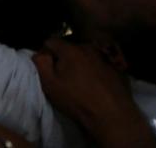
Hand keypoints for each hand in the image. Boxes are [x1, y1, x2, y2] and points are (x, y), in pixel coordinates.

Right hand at [32, 38, 155, 147]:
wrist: (111, 113)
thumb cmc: (77, 99)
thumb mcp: (50, 84)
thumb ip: (41, 63)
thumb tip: (39, 53)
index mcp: (70, 49)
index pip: (51, 41)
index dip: (45, 53)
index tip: (47, 68)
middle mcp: (88, 47)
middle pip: (69, 48)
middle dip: (64, 58)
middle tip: (64, 77)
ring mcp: (104, 55)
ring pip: (86, 55)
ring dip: (81, 63)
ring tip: (81, 81)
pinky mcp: (116, 65)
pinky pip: (100, 63)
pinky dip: (95, 69)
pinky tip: (96, 83)